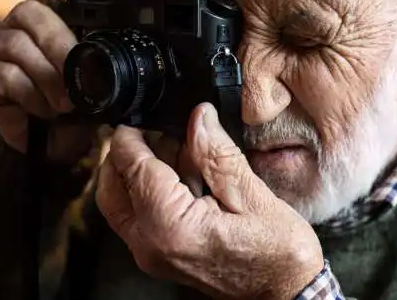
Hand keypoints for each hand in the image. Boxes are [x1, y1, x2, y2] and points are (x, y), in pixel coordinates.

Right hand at [0, 0, 95, 163]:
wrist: (55, 141)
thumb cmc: (80, 99)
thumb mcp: (99, 76)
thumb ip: (107, 57)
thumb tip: (136, 59)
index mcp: (52, 14)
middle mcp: (20, 23)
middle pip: (31, 10)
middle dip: (60, 45)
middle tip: (82, 77)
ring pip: (16, 45)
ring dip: (47, 78)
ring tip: (66, 104)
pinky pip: (4, 76)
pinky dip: (30, 97)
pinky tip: (44, 112)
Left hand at [96, 103, 324, 299]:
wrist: (285, 292)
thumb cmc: (278, 253)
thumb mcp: (253, 195)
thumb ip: (218, 154)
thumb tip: (198, 117)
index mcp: (171, 226)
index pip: (133, 168)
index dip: (133, 135)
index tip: (144, 115)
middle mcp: (151, 245)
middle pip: (111, 188)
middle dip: (126, 155)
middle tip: (156, 132)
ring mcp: (152, 255)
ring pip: (120, 203)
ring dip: (136, 173)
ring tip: (177, 154)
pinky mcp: (160, 257)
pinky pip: (136, 218)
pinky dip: (146, 193)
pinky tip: (182, 179)